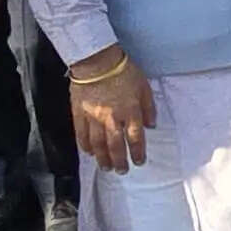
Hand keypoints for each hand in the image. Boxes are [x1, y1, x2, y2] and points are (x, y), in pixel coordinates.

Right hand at [72, 54, 155, 173]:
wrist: (96, 59)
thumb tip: (152, 125)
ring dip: (102, 158)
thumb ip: (148, 107)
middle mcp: (112, 117)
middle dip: (120, 161)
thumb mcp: (144, 86)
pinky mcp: (79, 113)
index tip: (139, 161)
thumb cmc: (123, 70)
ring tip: (106, 167)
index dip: (137, 152)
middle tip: (122, 171)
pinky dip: (85, 145)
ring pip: (98, 144)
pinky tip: (89, 153)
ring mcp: (94, 117)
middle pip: (116, 145)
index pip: (135, 138)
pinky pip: (81, 134)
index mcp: (130, 111)